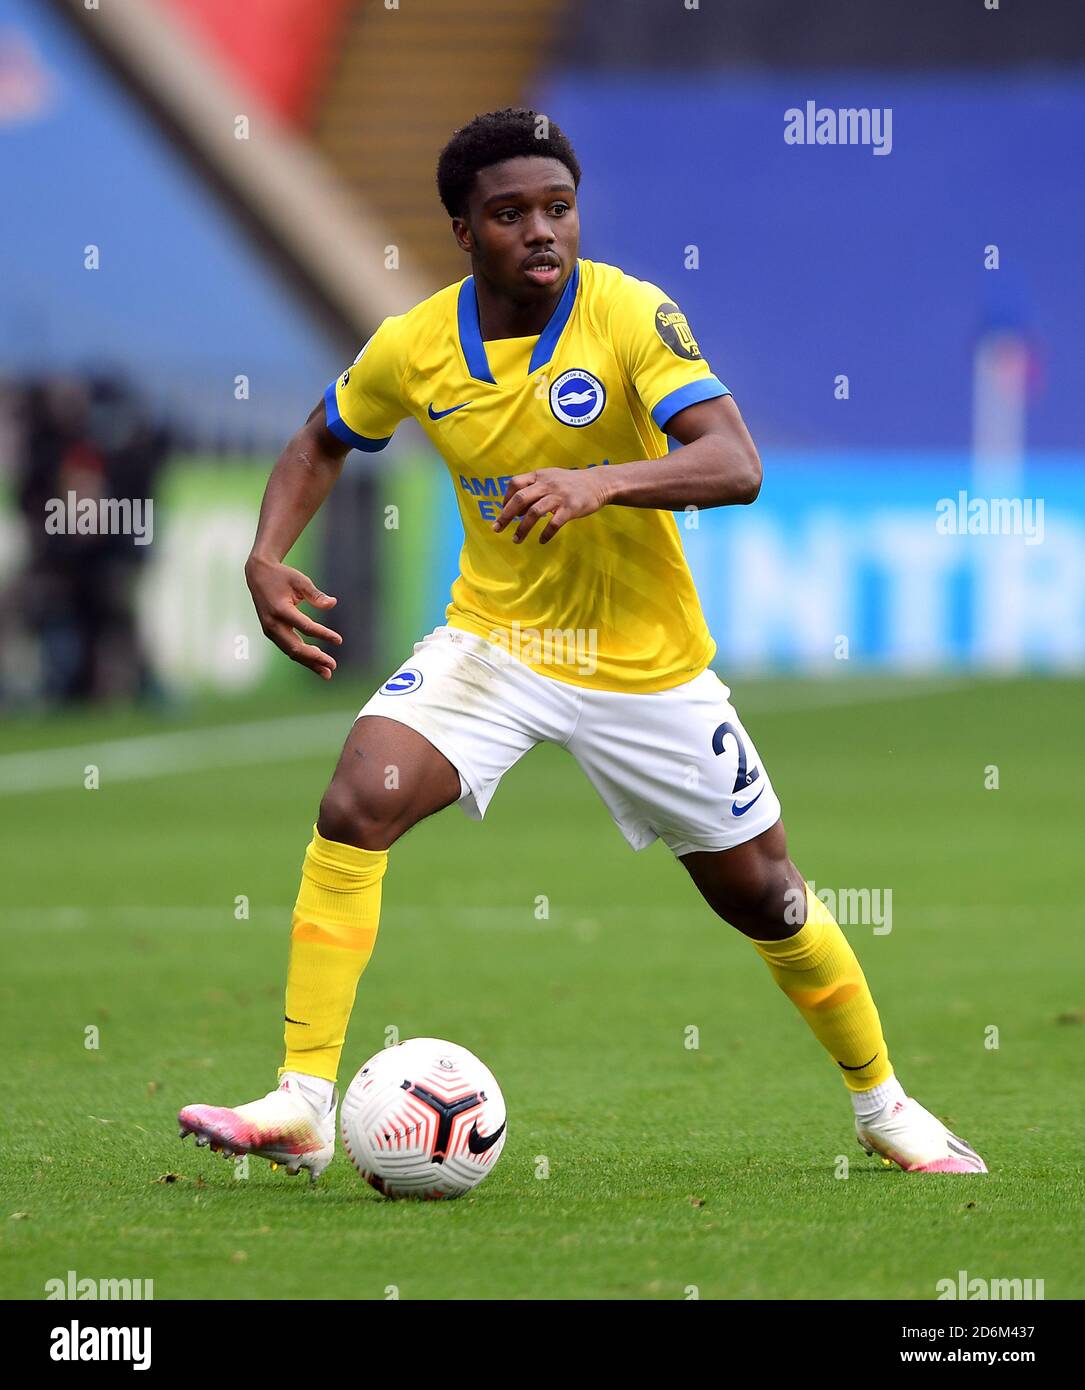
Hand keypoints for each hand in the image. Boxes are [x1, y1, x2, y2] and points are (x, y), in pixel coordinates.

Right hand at [245, 556, 341, 679]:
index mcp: (280, 610)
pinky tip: (316, 658)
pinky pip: (287, 647)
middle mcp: (272, 624)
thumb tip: (332, 604)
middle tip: (332, 666)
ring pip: (291, 651)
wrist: (258, 574)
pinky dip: (301, 655)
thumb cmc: (282, 576)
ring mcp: (270, 630)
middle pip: (296, 647)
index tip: (339, 641)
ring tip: (327, 672)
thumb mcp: (300, 581)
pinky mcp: (271, 632)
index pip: (306, 627)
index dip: (323, 635)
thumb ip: (315, 595)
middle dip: (315, 659)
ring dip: (309, 662)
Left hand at [492, 467, 609, 544]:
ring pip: (534, 512)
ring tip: (516, 540)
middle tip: (497, 529)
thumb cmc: (570, 484)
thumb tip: (515, 508)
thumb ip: (533, 488)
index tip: (502, 511)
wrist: (598, 483)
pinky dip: (546, 533)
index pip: (515, 483)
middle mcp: (547, 484)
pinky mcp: (571, 508)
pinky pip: (554, 523)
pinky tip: (541, 540)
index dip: (506, 497)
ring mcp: (559, 496)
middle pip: (520, 498)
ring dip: (522, 528)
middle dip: (506, 515)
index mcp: (540, 476)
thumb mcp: (551, 478)